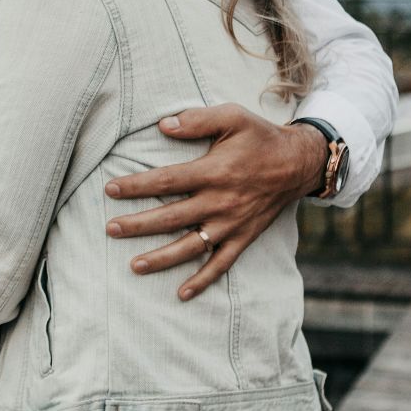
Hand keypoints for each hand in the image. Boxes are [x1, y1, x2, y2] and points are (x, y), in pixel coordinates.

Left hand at [102, 105, 324, 299]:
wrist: (299, 163)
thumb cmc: (260, 137)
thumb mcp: (233, 117)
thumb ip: (197, 120)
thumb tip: (163, 125)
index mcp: (214, 171)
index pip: (167, 181)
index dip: (136, 186)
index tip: (110, 189)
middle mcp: (221, 201)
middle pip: (172, 217)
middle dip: (138, 225)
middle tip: (110, 229)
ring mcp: (232, 224)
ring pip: (192, 246)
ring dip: (162, 258)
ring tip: (134, 265)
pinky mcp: (244, 237)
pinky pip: (221, 264)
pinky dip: (203, 280)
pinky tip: (182, 293)